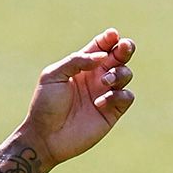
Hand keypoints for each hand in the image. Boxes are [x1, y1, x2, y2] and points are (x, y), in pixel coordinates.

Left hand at [21, 28, 135, 165]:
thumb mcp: (53, 76)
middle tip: (122, 48)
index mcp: (81, 66)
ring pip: (126, 74)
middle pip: (119, 56)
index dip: (109, 39)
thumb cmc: (45, 105)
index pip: (101, 47)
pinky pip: (127, 97)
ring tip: (104, 82)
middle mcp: (96, 77)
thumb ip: (75, 61)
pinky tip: (99, 102)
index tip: (112, 36)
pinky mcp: (112, 111)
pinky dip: (118, 95)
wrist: (45, 136)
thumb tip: (101, 57)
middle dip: (125, 48)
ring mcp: (105, 93)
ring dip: (119, 73)